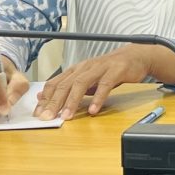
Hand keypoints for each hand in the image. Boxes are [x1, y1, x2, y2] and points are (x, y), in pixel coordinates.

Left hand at [33, 44, 160, 120]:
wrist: (136, 57)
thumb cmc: (110, 70)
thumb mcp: (87, 78)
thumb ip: (69, 87)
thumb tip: (44, 97)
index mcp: (76, 69)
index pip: (55, 83)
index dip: (45, 98)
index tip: (38, 114)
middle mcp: (85, 67)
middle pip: (65, 84)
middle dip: (54, 102)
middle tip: (47, 117)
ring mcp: (100, 68)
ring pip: (81, 84)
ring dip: (72, 101)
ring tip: (67, 116)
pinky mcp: (116, 70)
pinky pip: (105, 85)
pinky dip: (98, 98)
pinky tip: (93, 110)